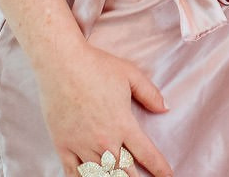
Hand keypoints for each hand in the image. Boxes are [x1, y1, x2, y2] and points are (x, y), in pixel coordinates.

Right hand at [34, 39, 173, 176]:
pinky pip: (74, 173)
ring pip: (101, 175)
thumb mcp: (130, 74)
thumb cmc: (96, 66)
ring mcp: (82, 145)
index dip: (159, 168)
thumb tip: (165, 108)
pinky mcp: (63, 146)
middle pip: (124, 170)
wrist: (61, 63)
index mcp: (123, 124)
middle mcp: (104, 140)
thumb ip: (150, 93)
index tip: (167, 176)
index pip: (146, 154)